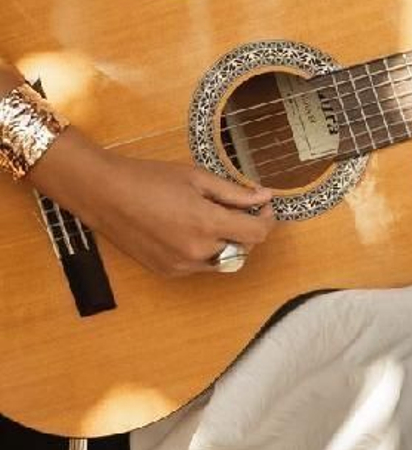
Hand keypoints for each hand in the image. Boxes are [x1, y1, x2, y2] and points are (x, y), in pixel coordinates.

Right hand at [38, 132, 274, 278]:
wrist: (105, 195)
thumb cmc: (149, 179)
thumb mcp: (197, 178)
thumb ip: (234, 192)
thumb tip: (263, 197)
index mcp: (207, 224)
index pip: (257, 234)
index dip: (267, 220)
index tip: (263, 206)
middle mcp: (197, 251)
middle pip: (244, 249)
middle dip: (247, 230)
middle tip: (239, 208)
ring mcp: (181, 265)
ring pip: (223, 261)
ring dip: (227, 243)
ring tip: (211, 218)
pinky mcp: (168, 272)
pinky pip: (200, 266)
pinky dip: (205, 252)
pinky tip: (189, 230)